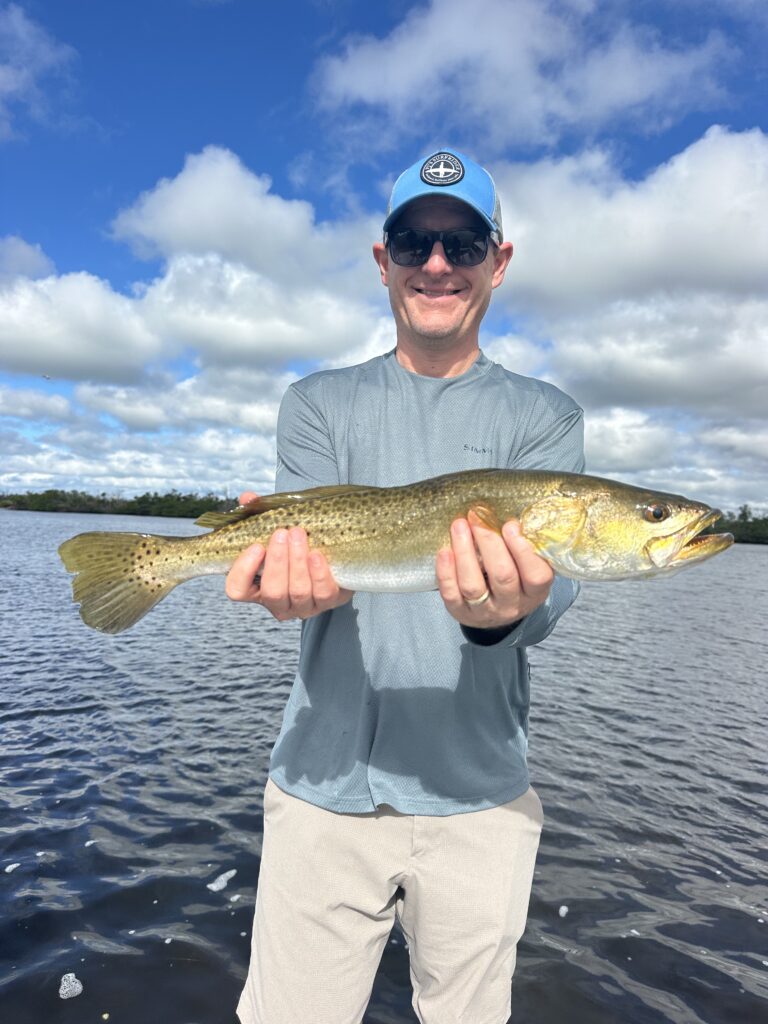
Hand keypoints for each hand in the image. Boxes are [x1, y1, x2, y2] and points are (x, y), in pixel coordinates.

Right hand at [225, 490, 352, 620]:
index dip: (243, 571)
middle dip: (277, 562)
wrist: (330, 553)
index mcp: (256, 587)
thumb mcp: (275, 527)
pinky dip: (319, 574)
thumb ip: (258, 514)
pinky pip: (323, 594)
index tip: (256, 546)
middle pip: (272, 592)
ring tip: (299, 535)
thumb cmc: (294, 543)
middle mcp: (278, 603)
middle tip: (282, 533)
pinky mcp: (328, 602)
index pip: (237, 590)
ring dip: (297, 562)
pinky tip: (316, 554)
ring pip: (298, 592)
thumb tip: (248, 498)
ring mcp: (303, 606)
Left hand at [436, 514, 552, 628]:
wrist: (497, 612)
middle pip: (502, 576)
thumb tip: (508, 517)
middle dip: (489, 542)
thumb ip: (524, 546)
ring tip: (459, 526)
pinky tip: (445, 551)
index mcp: (534, 592)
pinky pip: (451, 594)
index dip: (523, 550)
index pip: (535, 575)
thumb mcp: (528, 566)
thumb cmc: (515, 578)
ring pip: (473, 585)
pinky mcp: (461, 613)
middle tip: (477, 517)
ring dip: (464, 552)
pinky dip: (446, 572)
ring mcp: (485, 611)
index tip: (509, 525)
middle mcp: (511, 605)